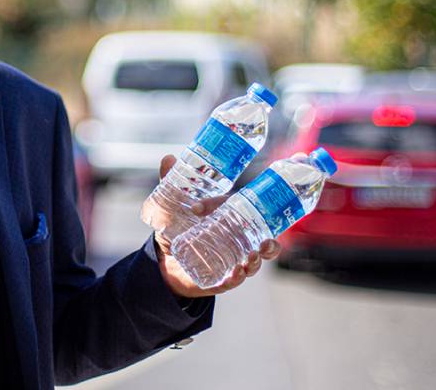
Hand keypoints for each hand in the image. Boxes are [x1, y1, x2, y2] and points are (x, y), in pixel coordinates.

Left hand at [152, 154, 281, 298]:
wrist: (165, 260)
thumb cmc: (177, 228)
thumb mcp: (174, 206)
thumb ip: (171, 181)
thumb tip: (168, 157)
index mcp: (231, 218)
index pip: (238, 208)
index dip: (227, 205)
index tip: (199, 209)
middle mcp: (238, 239)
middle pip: (264, 239)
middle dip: (270, 242)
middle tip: (265, 241)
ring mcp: (233, 259)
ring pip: (255, 261)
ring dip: (258, 260)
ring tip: (252, 257)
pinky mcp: (223, 277)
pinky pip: (235, 279)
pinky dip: (238, 277)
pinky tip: (237, 272)